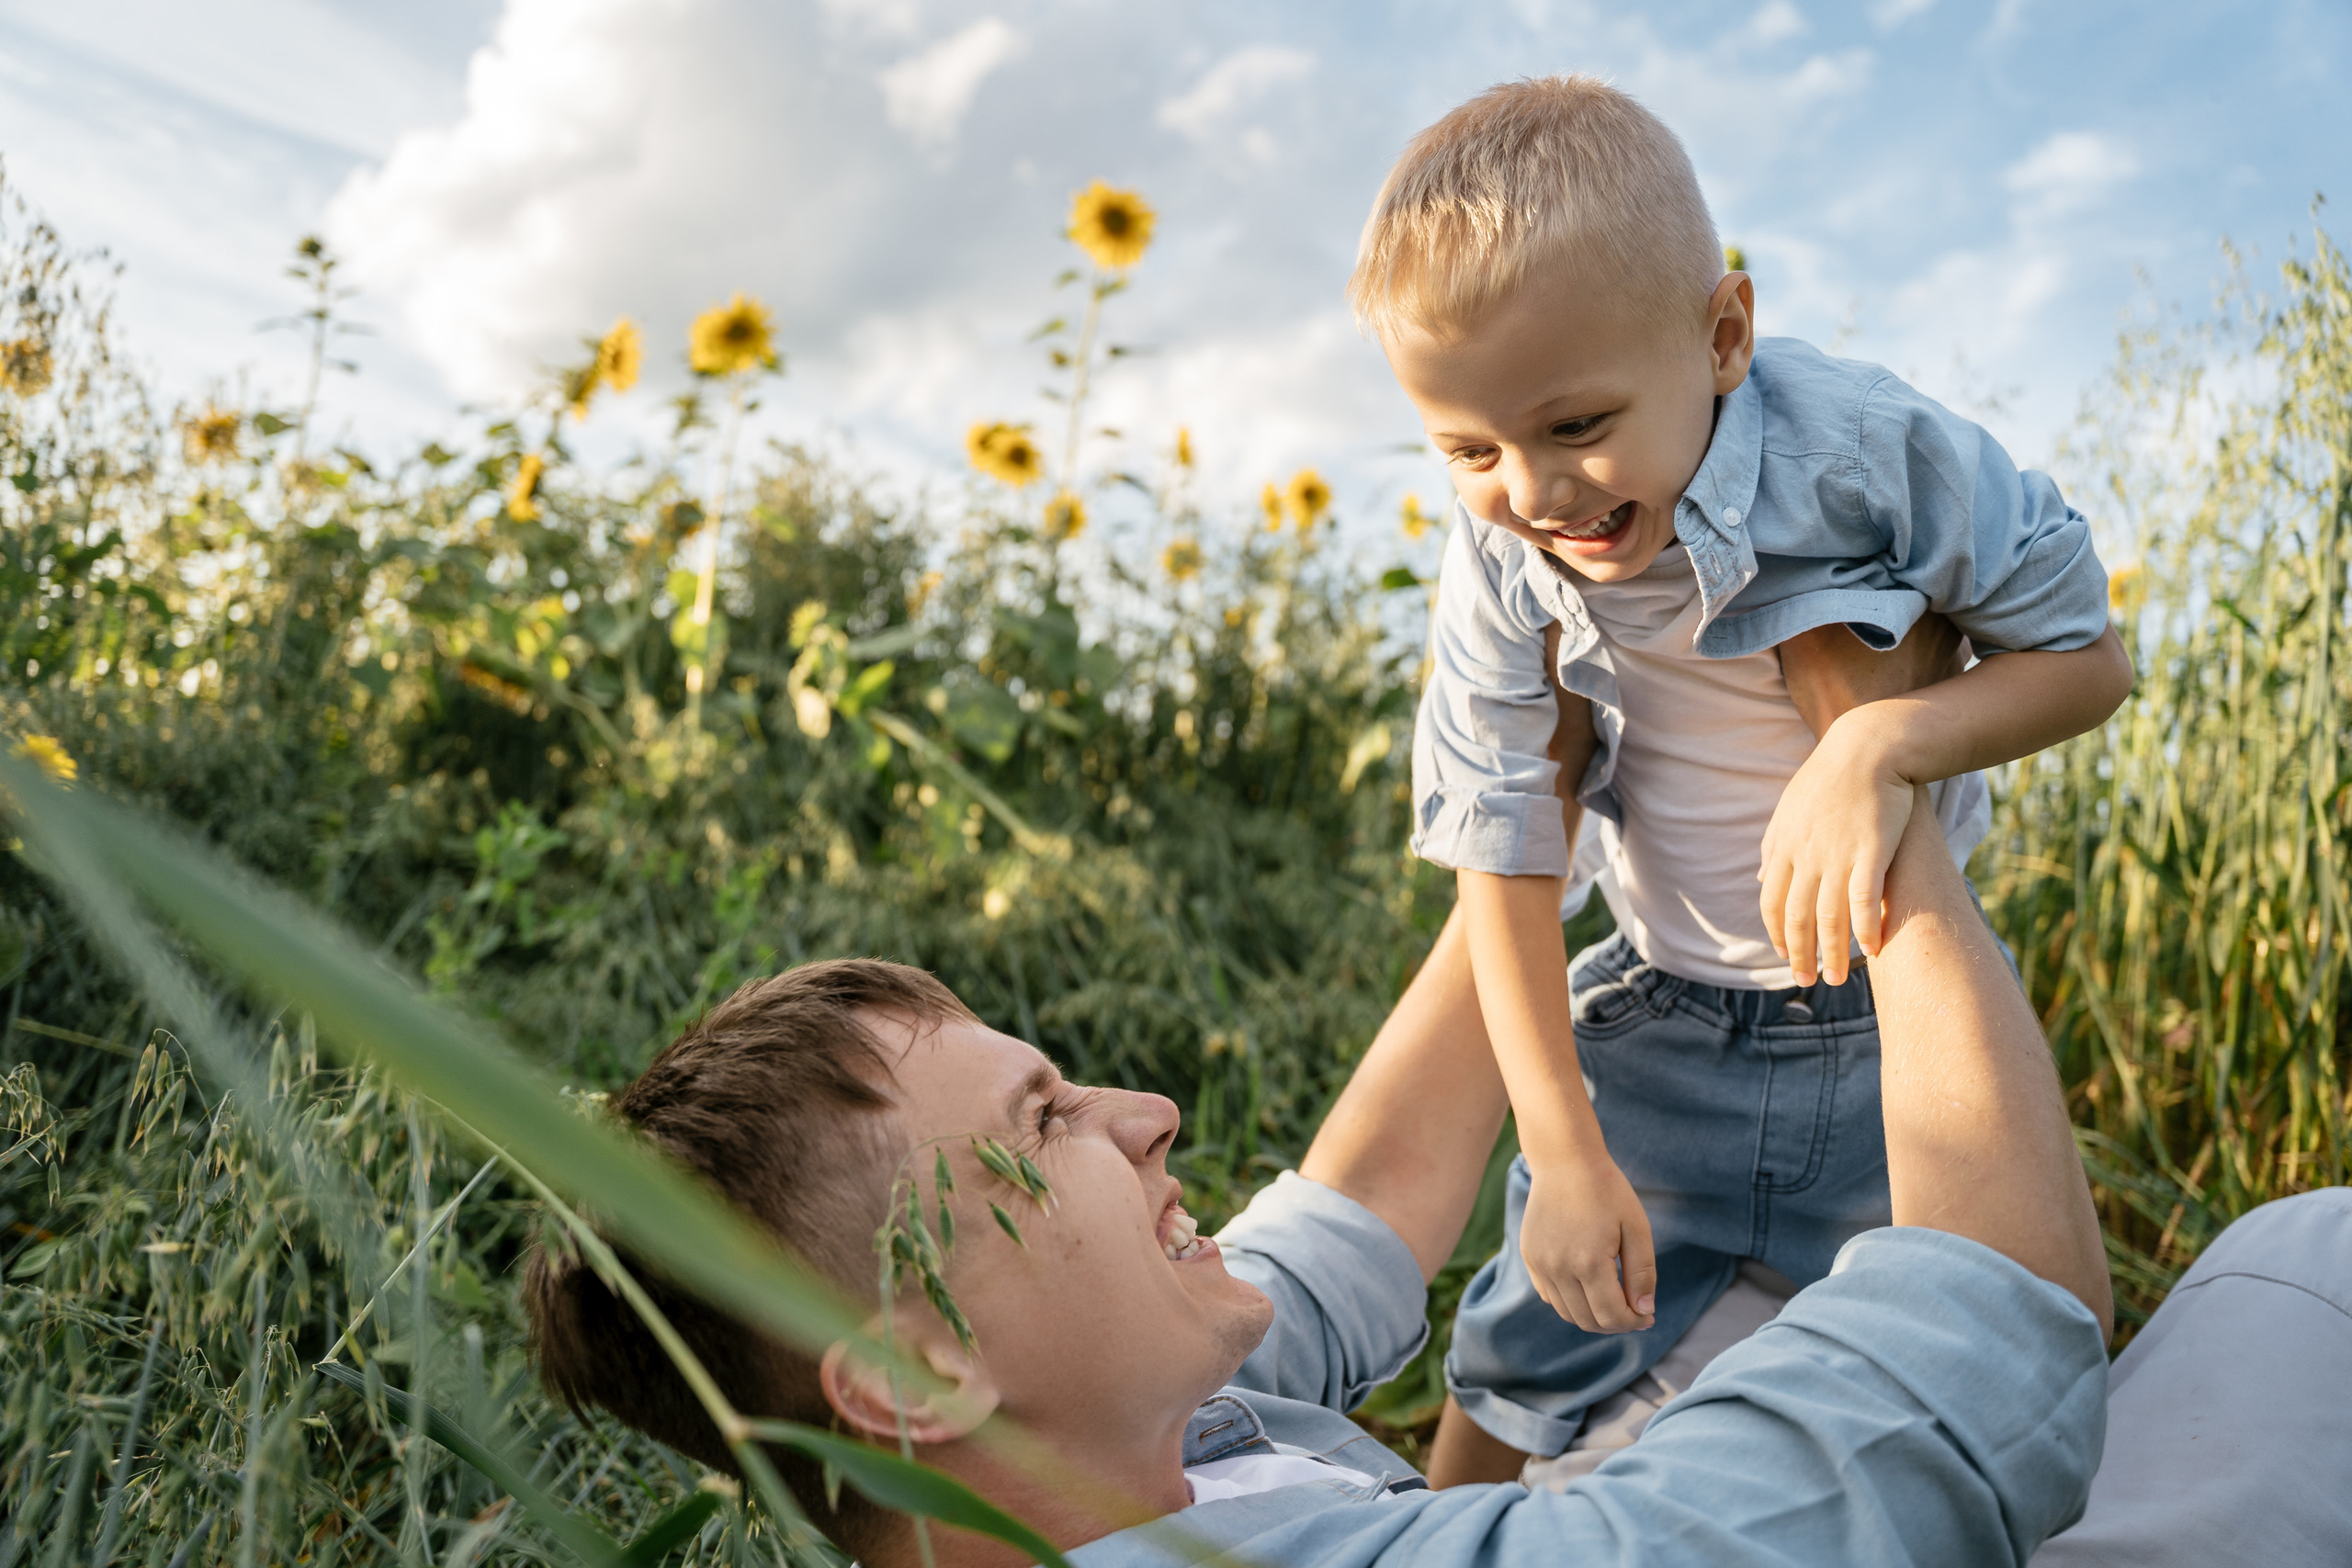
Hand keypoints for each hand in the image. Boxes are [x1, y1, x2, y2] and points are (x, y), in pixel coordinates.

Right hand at [1519, 1148, 1656, 1332]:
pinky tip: (1588, 1285)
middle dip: (1616, 1323)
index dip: (1634, 1322)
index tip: (1648, 1316)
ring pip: (1567, 1313)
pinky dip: (1571, 1301)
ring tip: (1613, 1300)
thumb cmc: (1606, 1190)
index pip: (1612, 1316)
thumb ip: (1642, 1273)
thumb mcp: (1636, 1227)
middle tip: (1635, 1311)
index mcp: (1589, 1262)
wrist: (1564, 1160)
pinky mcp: (1530, 1257)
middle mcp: (1559, 1268)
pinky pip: (1550, 1296)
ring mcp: (1540, 1264)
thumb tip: (1645, 1311)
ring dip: (1593, 1316)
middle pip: (1588, 1320)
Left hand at [1758, 711, 1914, 984]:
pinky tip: (1872, 950)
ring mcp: (1839, 854)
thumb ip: (1775, 848)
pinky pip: (1866, 899)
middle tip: (1805, 982)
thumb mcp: (1790, 811)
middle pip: (1798, 917)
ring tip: (1835, 979)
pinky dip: (1866, 928)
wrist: (1869, 747)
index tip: (1785, 956)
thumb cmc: (1830, 779)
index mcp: (1785, 848)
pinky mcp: (1873, 850)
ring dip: (1832, 953)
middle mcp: (1807, 856)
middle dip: (1799, 954)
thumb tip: (1762, 880)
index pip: (1772, 903)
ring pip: (1830, 917)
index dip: (1777, 934)